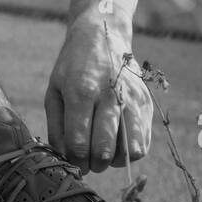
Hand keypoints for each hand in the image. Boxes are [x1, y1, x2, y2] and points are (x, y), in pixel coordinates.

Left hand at [44, 13, 151, 172]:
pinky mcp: (146, 104)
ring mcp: (132, 99)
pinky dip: (129, 153)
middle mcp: (109, 95)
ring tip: (102, 152)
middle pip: (105, 151)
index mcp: (81, 91)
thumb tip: (64, 158)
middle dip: (93, 165)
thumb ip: (56, 128)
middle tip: (87, 162)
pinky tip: (116, 143)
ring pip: (128, 152)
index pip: (79, 143)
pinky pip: (143, 144)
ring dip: (113, 161)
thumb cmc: (73, 68)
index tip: (73, 163)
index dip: (75, 161)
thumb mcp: (54, 92)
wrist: (103, 36)